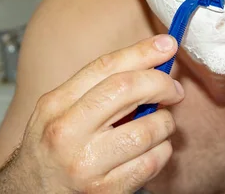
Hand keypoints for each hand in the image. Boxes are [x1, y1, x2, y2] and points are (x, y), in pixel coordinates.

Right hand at [10, 35, 183, 192]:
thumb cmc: (51, 149)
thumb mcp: (60, 110)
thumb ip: (99, 87)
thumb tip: (151, 62)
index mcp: (56, 104)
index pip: (105, 67)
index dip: (142, 52)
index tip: (167, 45)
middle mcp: (67, 131)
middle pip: (127, 89)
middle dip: (161, 84)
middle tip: (173, 90)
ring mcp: (86, 164)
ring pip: (147, 129)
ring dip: (165, 123)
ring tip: (159, 125)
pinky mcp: (105, 190)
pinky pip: (151, 162)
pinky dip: (162, 151)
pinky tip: (154, 149)